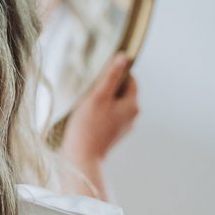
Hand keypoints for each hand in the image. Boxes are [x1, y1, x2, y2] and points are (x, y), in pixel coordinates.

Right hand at [58, 53, 138, 198]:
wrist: (81, 157)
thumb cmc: (88, 126)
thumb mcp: (99, 96)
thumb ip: (111, 76)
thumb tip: (123, 57)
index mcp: (132, 105)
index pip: (130, 79)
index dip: (117, 73)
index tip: (101, 72)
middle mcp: (131, 116)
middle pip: (122, 91)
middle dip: (107, 86)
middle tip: (91, 87)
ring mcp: (122, 125)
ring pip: (114, 103)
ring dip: (102, 99)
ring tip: (86, 102)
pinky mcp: (112, 133)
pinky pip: (108, 114)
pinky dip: (99, 111)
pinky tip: (86, 114)